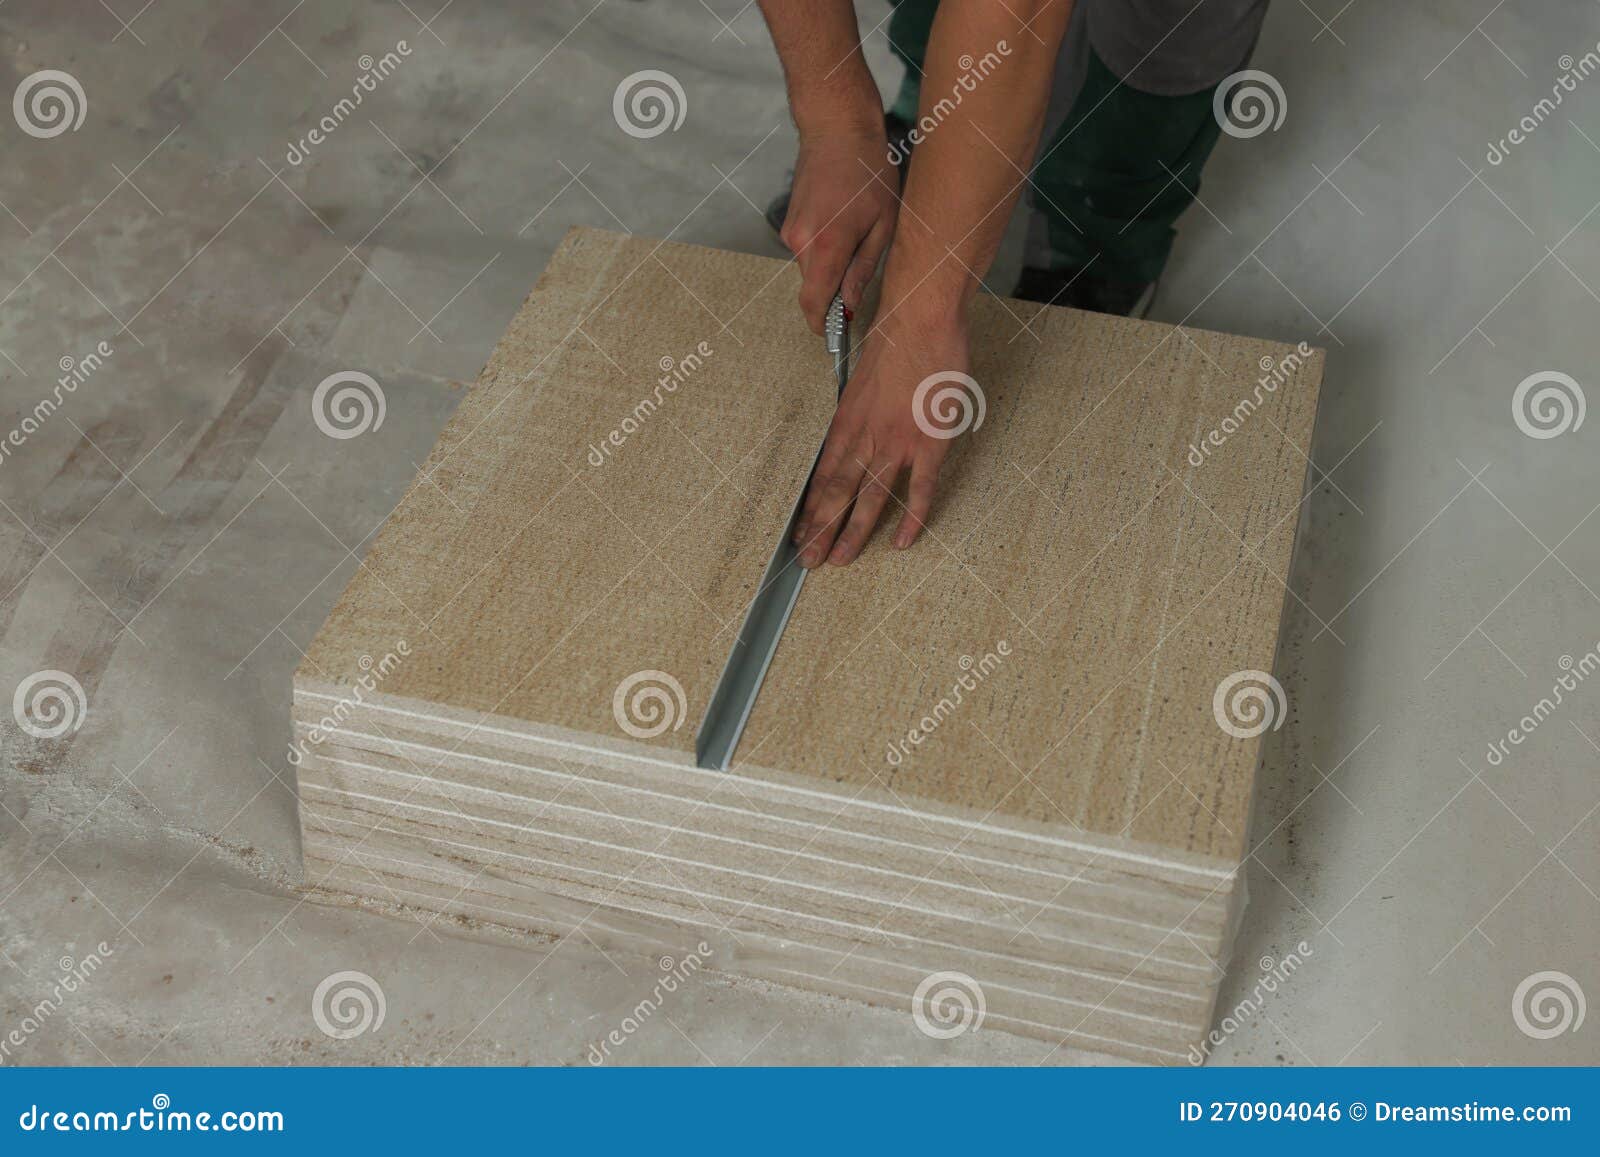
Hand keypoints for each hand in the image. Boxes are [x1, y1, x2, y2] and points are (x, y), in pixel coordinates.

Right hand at [779, 129, 899, 332]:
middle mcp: (801, 242)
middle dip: (834, 293)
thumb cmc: (868, 170)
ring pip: (811, 269)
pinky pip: (807, 251)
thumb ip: (863, 268)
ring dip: (831, 268)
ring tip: (859, 240)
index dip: (822, 325)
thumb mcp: (882, 223)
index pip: (813, 302)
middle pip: (814, 288)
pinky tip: (845, 225)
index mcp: (827, 244)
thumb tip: (849, 303)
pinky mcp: (789, 223)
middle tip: (862, 283)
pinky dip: (824, 250)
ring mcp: (792, 232)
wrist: (837, 129)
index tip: (834, 333)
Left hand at [794, 310, 971, 566]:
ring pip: (869, 498)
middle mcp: (866, 437)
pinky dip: (912, 518)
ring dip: (852, 532)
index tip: (800, 530)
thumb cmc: (895, 341)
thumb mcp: (862, 378)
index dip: (811, 506)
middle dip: (821, 530)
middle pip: (838, 493)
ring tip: (840, 560)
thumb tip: (853, 429)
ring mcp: (897, 443)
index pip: (823, 474)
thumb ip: (858, 410)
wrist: (920, 321)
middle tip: (808, 560)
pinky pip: (920, 490)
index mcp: (847, 421)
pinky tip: (901, 541)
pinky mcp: (930, 443)